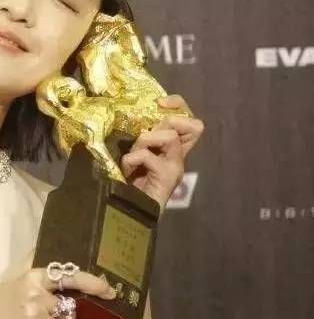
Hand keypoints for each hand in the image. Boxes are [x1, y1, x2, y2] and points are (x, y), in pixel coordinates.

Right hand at [0, 267, 116, 318]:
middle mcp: (35, 293)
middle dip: (64, 311)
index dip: (91, 282)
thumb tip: (43, 242)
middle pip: (68, 304)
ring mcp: (35, 314)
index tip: (108, 288)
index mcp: (31, 277)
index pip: (67, 275)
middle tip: (51, 316)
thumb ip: (29, 264)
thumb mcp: (11, 280)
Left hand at [120, 94, 204, 213]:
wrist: (129, 215)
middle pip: (191, 124)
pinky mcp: (167, 177)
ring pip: (169, 136)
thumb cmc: (127, 186)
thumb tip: (127, 115)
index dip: (178, 105)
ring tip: (132, 157)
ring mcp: (176, 167)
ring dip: (144, 141)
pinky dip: (132, 159)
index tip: (159, 102)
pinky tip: (128, 171)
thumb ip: (139, 140)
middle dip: (162, 123)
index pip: (189, 118)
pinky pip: (149, 155)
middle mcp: (179, 157)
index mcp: (172, 150)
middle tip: (144, 138)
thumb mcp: (134, 156)